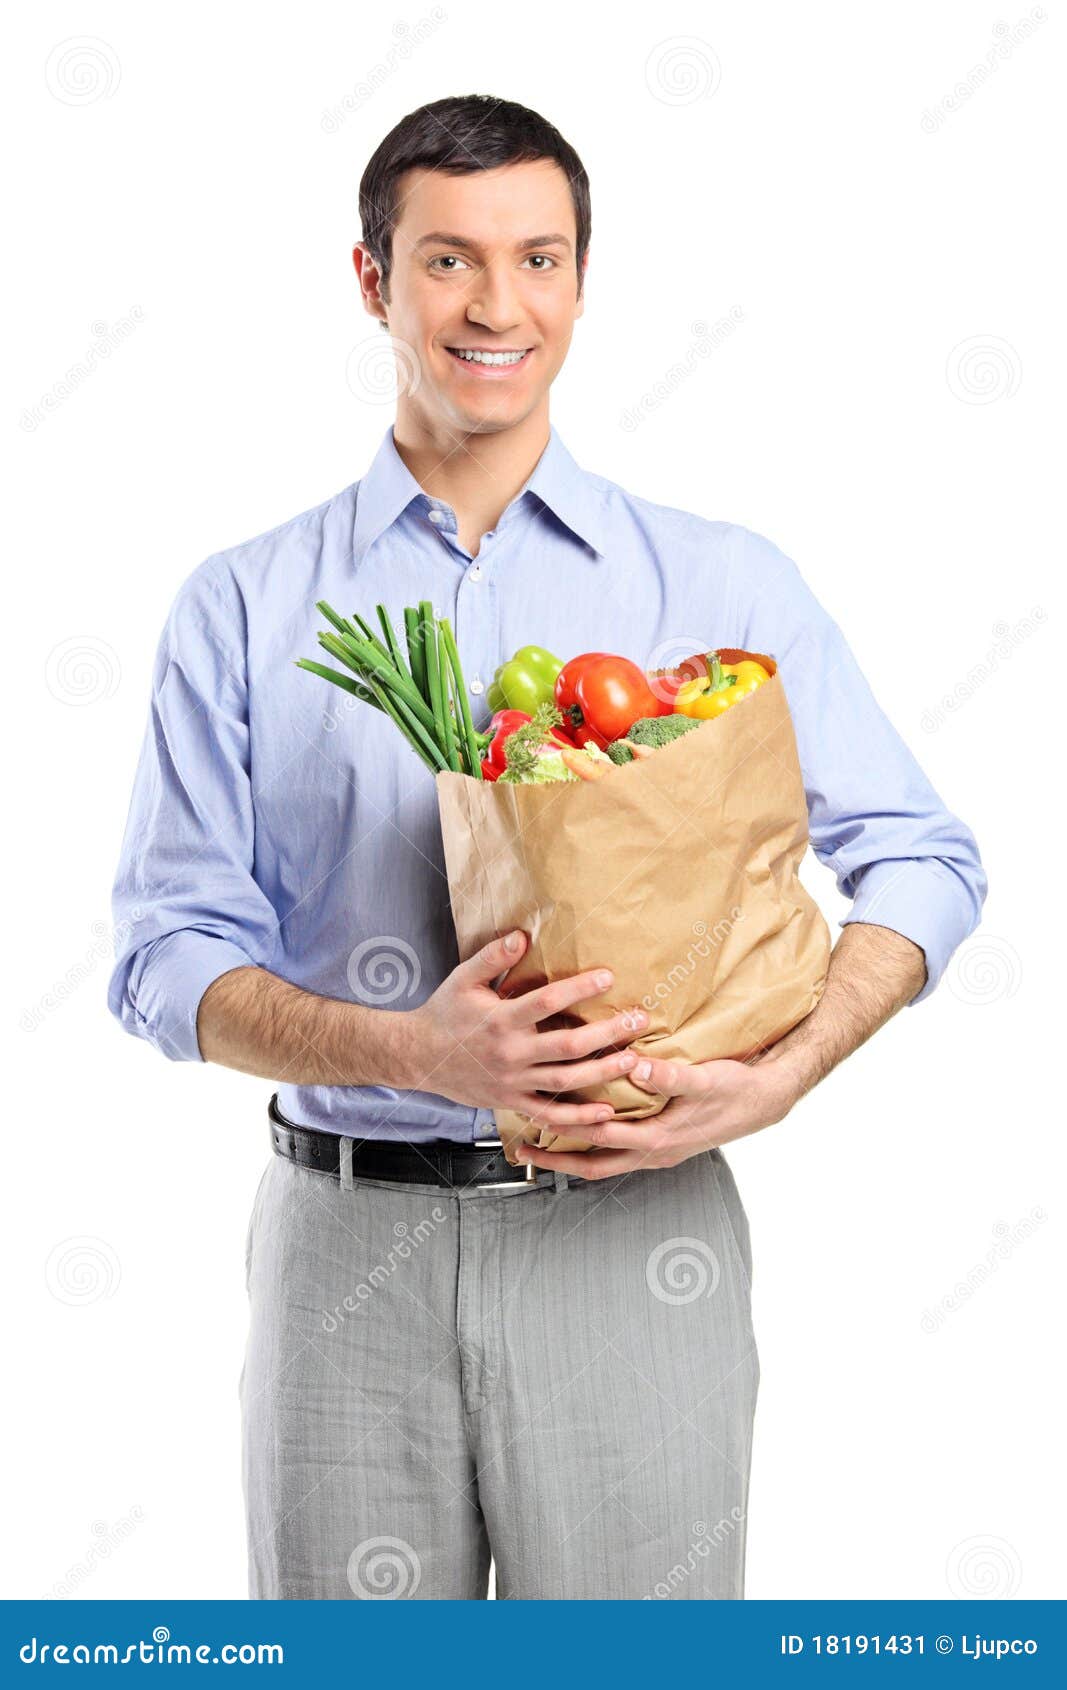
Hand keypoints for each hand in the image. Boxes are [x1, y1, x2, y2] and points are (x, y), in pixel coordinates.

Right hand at [404, 929, 648, 1135]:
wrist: (418, 1057)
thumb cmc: (445, 1013)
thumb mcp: (463, 979)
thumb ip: (492, 957)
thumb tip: (522, 935)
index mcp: (500, 1019)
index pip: (546, 1002)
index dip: (579, 988)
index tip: (609, 976)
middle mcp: (510, 1053)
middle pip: (567, 1045)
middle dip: (607, 1033)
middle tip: (638, 1020)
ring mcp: (512, 1082)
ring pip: (565, 1081)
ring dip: (603, 1072)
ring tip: (634, 1059)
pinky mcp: (512, 1103)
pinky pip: (550, 1115)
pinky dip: (579, 1118)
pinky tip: (607, 1111)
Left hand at [515, 1052, 801, 1179]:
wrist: (764, 1101)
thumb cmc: (735, 1089)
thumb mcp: (705, 1078)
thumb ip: (671, 1075)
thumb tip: (638, 1068)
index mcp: (658, 1139)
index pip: (600, 1137)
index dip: (567, 1129)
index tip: (537, 1119)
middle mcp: (654, 1152)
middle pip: (594, 1165)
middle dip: (557, 1159)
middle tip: (523, 1148)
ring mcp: (658, 1152)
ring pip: (605, 1163)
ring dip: (573, 1156)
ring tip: (542, 1146)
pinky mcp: (662, 1144)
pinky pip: (619, 1153)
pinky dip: (596, 1147)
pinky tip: (584, 1133)